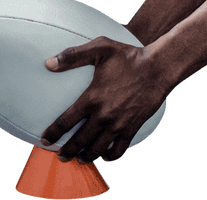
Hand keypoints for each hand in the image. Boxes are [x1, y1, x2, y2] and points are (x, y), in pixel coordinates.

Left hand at [41, 36, 169, 163]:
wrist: (160, 67)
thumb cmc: (130, 56)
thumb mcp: (101, 48)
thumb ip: (73, 55)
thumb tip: (48, 63)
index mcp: (92, 98)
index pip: (65, 122)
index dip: (52, 134)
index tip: (46, 140)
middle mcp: (103, 115)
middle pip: (79, 141)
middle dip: (67, 151)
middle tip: (61, 156)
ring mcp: (119, 123)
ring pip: (97, 148)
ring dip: (86, 157)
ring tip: (80, 159)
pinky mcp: (133, 126)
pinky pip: (119, 149)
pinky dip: (110, 156)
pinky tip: (105, 156)